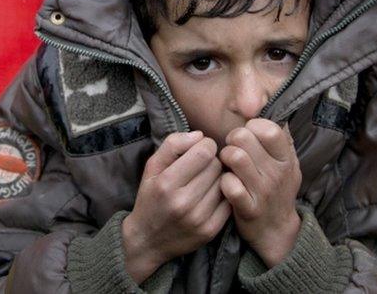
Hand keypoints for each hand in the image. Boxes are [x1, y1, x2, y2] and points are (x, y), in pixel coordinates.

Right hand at [122, 131, 230, 283]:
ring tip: (205, 182)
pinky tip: (211, 196)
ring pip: (225, 183)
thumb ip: (173, 144)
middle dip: (212, 161)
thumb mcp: (152, 167)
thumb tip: (200, 135)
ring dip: (218, 178)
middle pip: (216, 166)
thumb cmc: (151, 198)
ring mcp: (198, 219)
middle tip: (202, 167)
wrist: (148, 241)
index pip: (204, 152)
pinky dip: (223, 196)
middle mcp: (183, 202)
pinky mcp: (210, 231)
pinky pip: (229, 202)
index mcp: (167, 183)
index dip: (206, 145)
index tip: (200, 150)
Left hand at [219, 118, 301, 267]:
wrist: (276, 230)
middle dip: (232, 139)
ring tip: (227, 163)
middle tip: (232, 148)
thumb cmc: (277, 190)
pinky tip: (225, 183)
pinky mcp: (248, 208)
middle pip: (245, 137)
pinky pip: (229, 184)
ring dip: (225, 157)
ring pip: (235, 157)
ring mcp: (263, 191)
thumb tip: (271, 109)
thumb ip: (280, 139)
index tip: (248, 135)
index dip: (252, 126)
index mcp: (287, 159)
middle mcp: (277, 173)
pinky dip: (223, 181)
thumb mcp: (288, 163)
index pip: (269, 128)